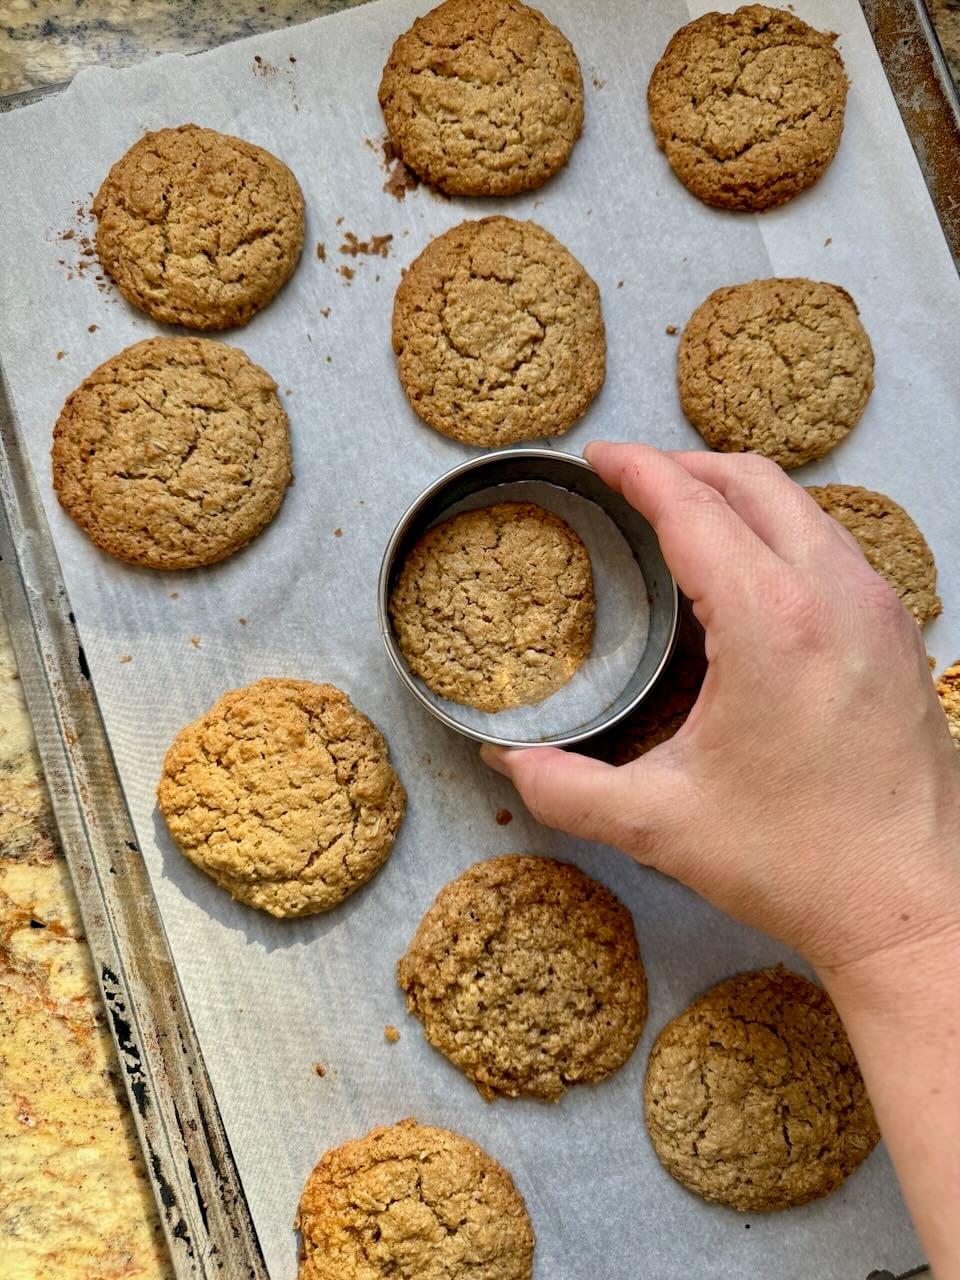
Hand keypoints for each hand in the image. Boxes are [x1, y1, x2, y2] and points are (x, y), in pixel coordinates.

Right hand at [482, 443, 959, 974]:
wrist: (913, 906)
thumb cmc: (797, 862)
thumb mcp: (659, 825)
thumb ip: (566, 788)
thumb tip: (506, 762)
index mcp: (770, 621)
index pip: (693, 506)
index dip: (638, 470)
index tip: (598, 456)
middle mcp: (834, 595)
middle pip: (755, 481)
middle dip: (686, 464)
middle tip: (632, 478)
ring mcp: (878, 610)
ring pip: (804, 508)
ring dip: (739, 493)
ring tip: (685, 515)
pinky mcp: (900, 637)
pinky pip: (834, 548)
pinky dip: (783, 532)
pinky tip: (750, 576)